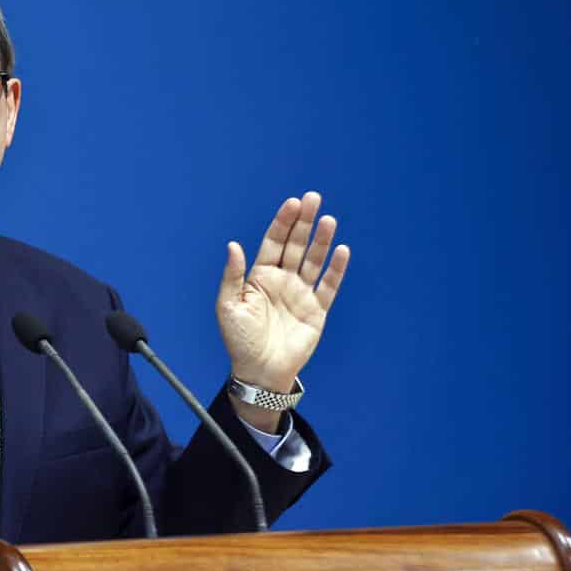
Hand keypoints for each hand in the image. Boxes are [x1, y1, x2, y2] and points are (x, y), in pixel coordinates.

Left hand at [216, 192, 349, 397]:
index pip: (274, 242)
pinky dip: (336, 269)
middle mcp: (282, 280)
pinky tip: (341, 251)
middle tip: (313, 198)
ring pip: (314, 261)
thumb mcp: (228, 306)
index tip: (292, 203)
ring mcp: (301, 294)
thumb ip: (233, 276)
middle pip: (296, 245)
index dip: (283, 223)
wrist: (260, 371)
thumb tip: (233, 245)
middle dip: (304, 222)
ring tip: (328, 220)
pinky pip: (328, 286)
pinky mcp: (317, 310)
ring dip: (321, 241)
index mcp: (260, 276)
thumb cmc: (239, 340)